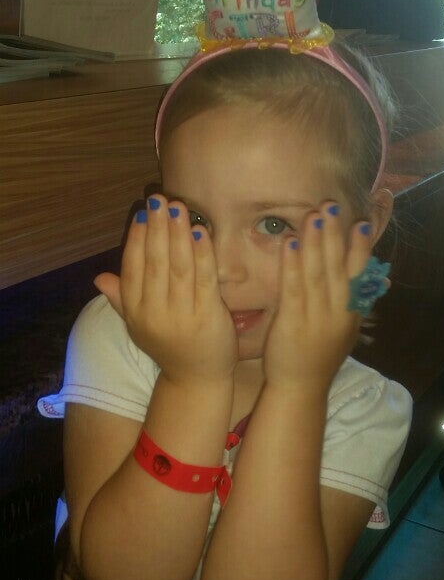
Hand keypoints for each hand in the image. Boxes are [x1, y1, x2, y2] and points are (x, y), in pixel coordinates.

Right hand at [94, 195, 237, 383]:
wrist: (195, 380)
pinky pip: (204, 279)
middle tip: (158, 199)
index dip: (137, 239)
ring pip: (178, 267)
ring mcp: (182, 315)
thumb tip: (99, 278)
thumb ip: (120, 299)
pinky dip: (203, 254)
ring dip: (178, 234)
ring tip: (177, 208)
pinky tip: (201, 232)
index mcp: (135, 312)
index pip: (132, 268)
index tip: (142, 213)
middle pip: (155, 263)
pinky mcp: (209, 316)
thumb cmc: (168, 346)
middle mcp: (155, 313)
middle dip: (157, 228)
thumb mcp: (138, 325)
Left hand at [263, 202, 371, 391]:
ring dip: (315, 241)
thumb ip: (356, 299)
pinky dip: (292, 265)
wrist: (301, 388)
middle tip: (332, 205)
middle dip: (335, 234)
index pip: (360, 273)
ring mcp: (316, 317)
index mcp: (351, 311)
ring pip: (317, 273)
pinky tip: (289, 243)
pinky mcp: (292, 323)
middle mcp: (338, 311)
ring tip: (313, 214)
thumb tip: (378, 277)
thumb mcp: (346, 326)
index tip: (363, 221)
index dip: (362, 247)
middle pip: (338, 267)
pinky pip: (293, 289)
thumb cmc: (319, 353)